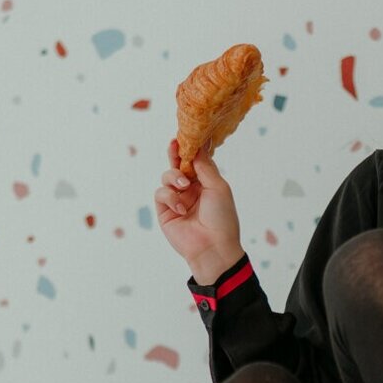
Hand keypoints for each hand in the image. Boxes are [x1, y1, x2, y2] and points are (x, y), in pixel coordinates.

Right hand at [156, 136, 242, 280]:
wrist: (213, 247)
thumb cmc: (222, 218)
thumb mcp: (217, 187)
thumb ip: (204, 166)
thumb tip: (196, 146)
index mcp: (206, 182)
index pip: (195, 161)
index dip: (190, 149)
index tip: (186, 135)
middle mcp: (191, 189)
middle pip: (178, 164)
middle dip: (175, 153)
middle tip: (174, 144)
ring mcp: (177, 199)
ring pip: (167, 176)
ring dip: (174, 177)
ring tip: (183, 186)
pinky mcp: (165, 211)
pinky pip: (161, 193)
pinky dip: (170, 197)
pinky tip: (181, 208)